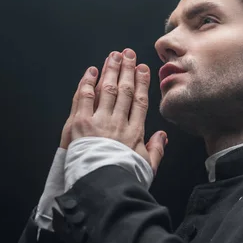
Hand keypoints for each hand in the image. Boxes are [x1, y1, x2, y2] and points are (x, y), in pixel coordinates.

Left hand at [68, 48, 167, 174]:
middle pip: (125, 91)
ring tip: (113, 56)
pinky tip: (91, 71)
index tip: (143, 69)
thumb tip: (163, 136)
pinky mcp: (79, 124)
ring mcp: (99, 122)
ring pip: (107, 90)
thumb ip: (156, 150)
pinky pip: (84, 97)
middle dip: (127, 70)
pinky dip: (87, 83)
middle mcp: (118, 123)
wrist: (102, 188)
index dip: (142, 83)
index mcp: (135, 132)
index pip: (140, 101)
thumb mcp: (147, 168)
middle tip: (128, 54)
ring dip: (110, 71)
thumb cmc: (124, 180)